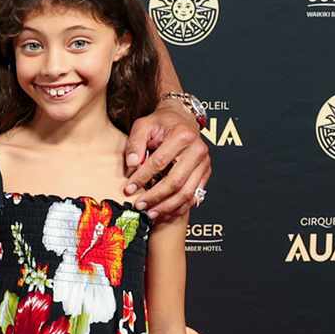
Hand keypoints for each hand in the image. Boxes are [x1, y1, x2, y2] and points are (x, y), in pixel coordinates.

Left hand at [124, 104, 211, 220]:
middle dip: (155, 197)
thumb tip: (131, 164)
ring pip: (187, 193)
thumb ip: (135, 143)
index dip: (142, 178)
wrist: (182, 119)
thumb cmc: (161, 123)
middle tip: (139, 206)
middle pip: (175, 181)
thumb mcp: (144, 125)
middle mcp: (198, 149)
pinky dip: (179, 208)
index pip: (159, 162)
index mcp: (182, 135)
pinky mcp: (206, 173)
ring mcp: (204, 163)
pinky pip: (194, 196)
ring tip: (150, 214)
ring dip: (167, 207)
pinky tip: (165, 213)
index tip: (128, 189)